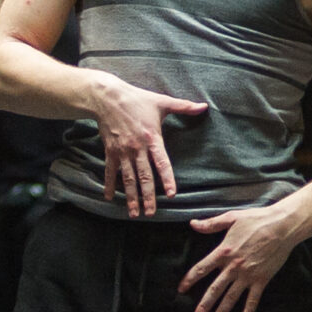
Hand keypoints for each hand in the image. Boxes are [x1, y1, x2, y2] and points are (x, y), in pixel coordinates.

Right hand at [94, 76, 210, 217]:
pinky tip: (109, 198)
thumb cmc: (137, 99)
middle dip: (148, 196)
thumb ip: (184, 106)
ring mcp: (123, 151)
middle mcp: (137, 148)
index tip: (172, 194)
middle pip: (144, 177)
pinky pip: (110, 171)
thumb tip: (204, 106)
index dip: (167, 179)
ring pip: (128, 179)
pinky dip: (109, 185)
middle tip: (150, 213)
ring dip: (131, 197)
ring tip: (134, 213)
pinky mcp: (110, 151)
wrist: (108, 98)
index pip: (162, 163)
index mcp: (152, 138)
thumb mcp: (162, 101)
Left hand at [181, 204, 303, 311]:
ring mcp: (248, 275)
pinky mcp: (261, 279)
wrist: (282, 226)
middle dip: (204, 305)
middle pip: (214, 289)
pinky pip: (253, 299)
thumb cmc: (257, 219)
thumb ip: (211, 224)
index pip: (201, 268)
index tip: (181, 290)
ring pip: (231, 297)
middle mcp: (233, 267)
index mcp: (224, 251)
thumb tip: (192, 224)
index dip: (189, 279)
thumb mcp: (232, 217)